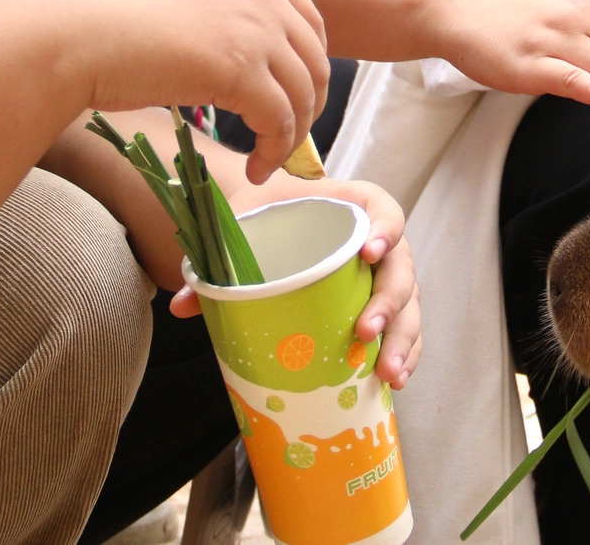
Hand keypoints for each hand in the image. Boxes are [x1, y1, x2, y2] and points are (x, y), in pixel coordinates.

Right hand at [49, 0, 329, 183]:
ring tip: (267, 161)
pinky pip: (280, 122)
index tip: (296, 91)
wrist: (70, 29)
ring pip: (302, 94)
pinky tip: (255, 169)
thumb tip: (224, 51)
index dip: (309, 59)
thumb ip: (212, 10)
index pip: (307, 15)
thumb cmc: (101, 16)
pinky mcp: (242, 72)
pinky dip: (274, 152)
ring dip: (292, 136)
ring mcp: (255, 29)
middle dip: (309, 103)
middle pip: (314, 58)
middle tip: (288, 136)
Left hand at [171, 177, 421, 387]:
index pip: (383, 208)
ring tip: (388, 375)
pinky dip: (404, 354)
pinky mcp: (381, 307)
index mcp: (351, 206)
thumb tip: (181, 305)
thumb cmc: (265, 219)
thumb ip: (215, 263)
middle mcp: (378, 241)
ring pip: (408, 305)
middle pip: (400, 267)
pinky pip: (404, 329)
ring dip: (403, 340)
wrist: (270, 221)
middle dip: (389, 303)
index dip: (385, 228)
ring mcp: (383, 277)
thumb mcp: (243, 228)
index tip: (368, 253)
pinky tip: (394, 383)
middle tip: (363, 332)